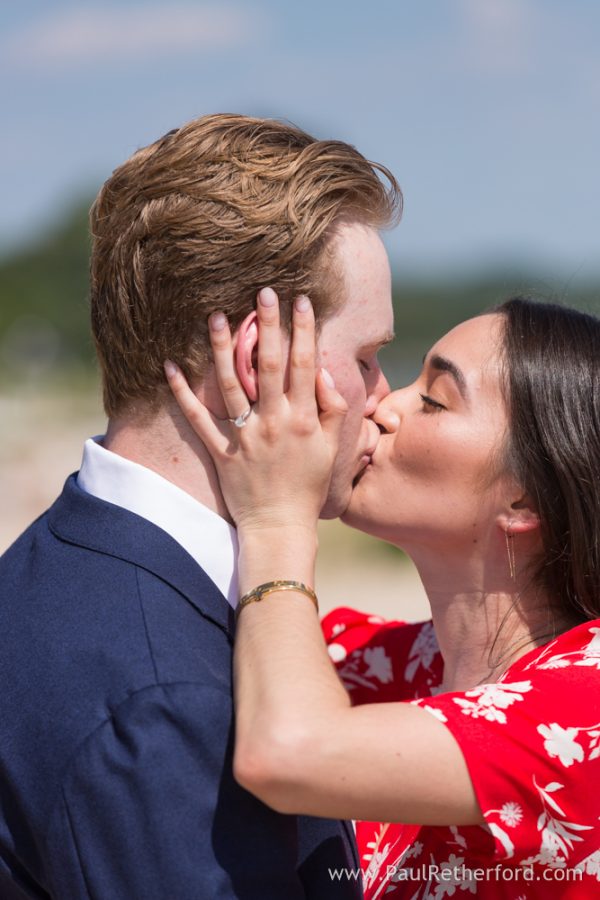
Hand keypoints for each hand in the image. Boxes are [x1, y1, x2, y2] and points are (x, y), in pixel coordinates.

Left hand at [164, 288, 347, 535]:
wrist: (280, 527)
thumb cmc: (308, 487)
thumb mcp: (333, 450)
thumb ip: (333, 409)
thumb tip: (323, 372)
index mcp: (304, 419)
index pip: (304, 364)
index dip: (303, 330)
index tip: (300, 300)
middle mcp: (274, 422)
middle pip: (267, 365)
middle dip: (267, 325)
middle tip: (262, 291)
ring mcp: (244, 436)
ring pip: (231, 384)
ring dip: (223, 349)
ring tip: (216, 316)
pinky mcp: (221, 452)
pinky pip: (198, 420)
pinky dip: (182, 394)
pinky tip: (170, 367)